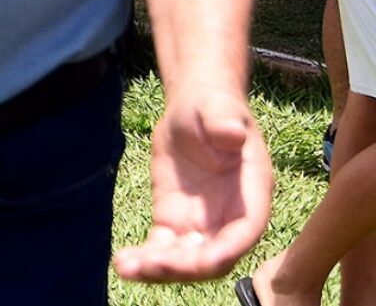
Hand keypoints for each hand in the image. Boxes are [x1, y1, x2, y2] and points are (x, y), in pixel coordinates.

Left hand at [116, 86, 272, 281]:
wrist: (192, 108)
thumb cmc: (212, 105)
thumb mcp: (219, 108)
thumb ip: (226, 122)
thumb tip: (233, 132)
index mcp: (251, 194)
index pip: (244, 233)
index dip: (223, 251)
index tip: (196, 261)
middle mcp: (230, 217)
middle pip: (213, 257)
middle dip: (184, 267)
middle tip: (149, 265)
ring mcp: (202, 222)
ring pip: (187, 260)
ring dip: (160, 270)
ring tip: (127, 268)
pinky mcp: (175, 220)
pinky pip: (163, 248)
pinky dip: (146, 259)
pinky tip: (123, 262)